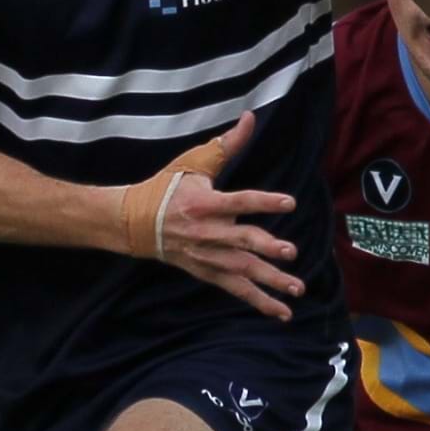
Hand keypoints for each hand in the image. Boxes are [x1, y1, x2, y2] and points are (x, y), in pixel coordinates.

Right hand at [121, 122, 299, 320]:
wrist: (133, 222)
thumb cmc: (166, 188)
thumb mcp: (193, 162)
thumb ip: (226, 144)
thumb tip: (250, 118)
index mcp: (204, 203)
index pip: (239, 202)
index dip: (264, 202)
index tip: (290, 203)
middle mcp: (206, 232)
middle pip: (240, 242)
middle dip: (266, 248)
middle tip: (290, 252)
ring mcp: (207, 256)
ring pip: (242, 271)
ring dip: (270, 281)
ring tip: (297, 289)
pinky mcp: (206, 272)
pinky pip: (236, 289)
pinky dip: (258, 302)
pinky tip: (281, 312)